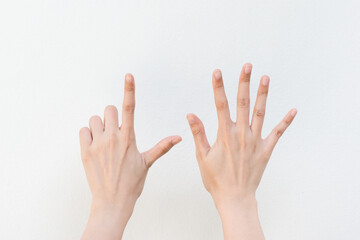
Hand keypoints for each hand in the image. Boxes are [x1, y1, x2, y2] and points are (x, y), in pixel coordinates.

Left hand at [79, 74, 181, 239]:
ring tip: (105, 141)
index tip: (129, 75)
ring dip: (100, 126)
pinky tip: (95, 146)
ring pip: (95, 119)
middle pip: (109, 109)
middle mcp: (112, 138)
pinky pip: (83, 130)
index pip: (130, 108)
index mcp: (129, 138)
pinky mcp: (85, 151)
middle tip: (116, 132)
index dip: (130, 89)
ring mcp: (97, 144)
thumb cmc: (132, 183)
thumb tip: (179, 137)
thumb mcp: (147, 162)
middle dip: (113, 117)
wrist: (112, 202)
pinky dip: (88, 134)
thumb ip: (163, 146)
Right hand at [187, 63, 296, 239]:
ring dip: (263, 94)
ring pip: (260, 113)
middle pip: (243, 103)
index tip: (217, 72)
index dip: (218, 87)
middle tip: (247, 66)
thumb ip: (199, 133)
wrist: (235, 198)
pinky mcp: (266, 150)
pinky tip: (293, 110)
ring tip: (265, 78)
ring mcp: (256, 141)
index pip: (220, 105)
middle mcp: (242, 134)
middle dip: (244, 82)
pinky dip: (285, 121)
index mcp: (225, 135)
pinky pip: (277, 133)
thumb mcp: (202, 157)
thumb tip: (191, 115)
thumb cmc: (216, 179)